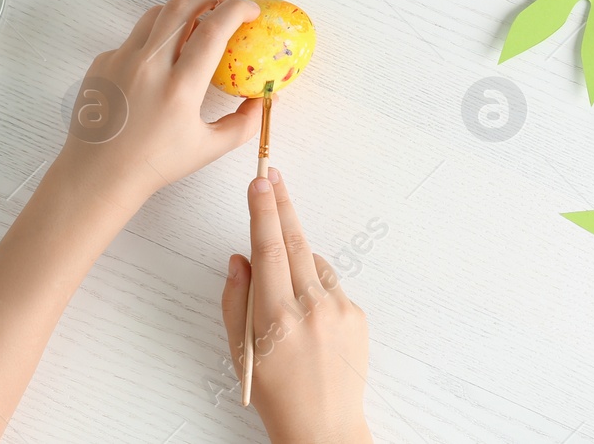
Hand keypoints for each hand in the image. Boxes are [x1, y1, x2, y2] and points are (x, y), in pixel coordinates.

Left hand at [57, 0, 261, 208]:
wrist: (98, 174)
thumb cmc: (153, 164)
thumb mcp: (208, 149)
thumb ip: (243, 124)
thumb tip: (261, 100)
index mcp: (179, 88)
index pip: (213, 30)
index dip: (237, 10)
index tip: (250, 10)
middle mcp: (148, 67)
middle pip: (182, 6)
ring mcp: (121, 60)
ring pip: (156, 15)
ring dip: (181, 9)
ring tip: (197, 20)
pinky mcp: (102, 62)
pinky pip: (134, 39)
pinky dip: (154, 39)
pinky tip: (161, 61)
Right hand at [222, 170, 370, 443]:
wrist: (323, 427)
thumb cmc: (275, 393)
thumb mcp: (239, 350)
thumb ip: (235, 299)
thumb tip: (241, 257)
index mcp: (275, 316)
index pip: (268, 248)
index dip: (263, 210)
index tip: (259, 181)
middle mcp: (310, 308)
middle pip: (294, 241)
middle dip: (281, 205)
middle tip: (272, 174)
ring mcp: (339, 310)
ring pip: (313, 263)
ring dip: (297, 257)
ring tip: (284, 292)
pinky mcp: (357, 315)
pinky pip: (331, 285)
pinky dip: (315, 287)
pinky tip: (307, 316)